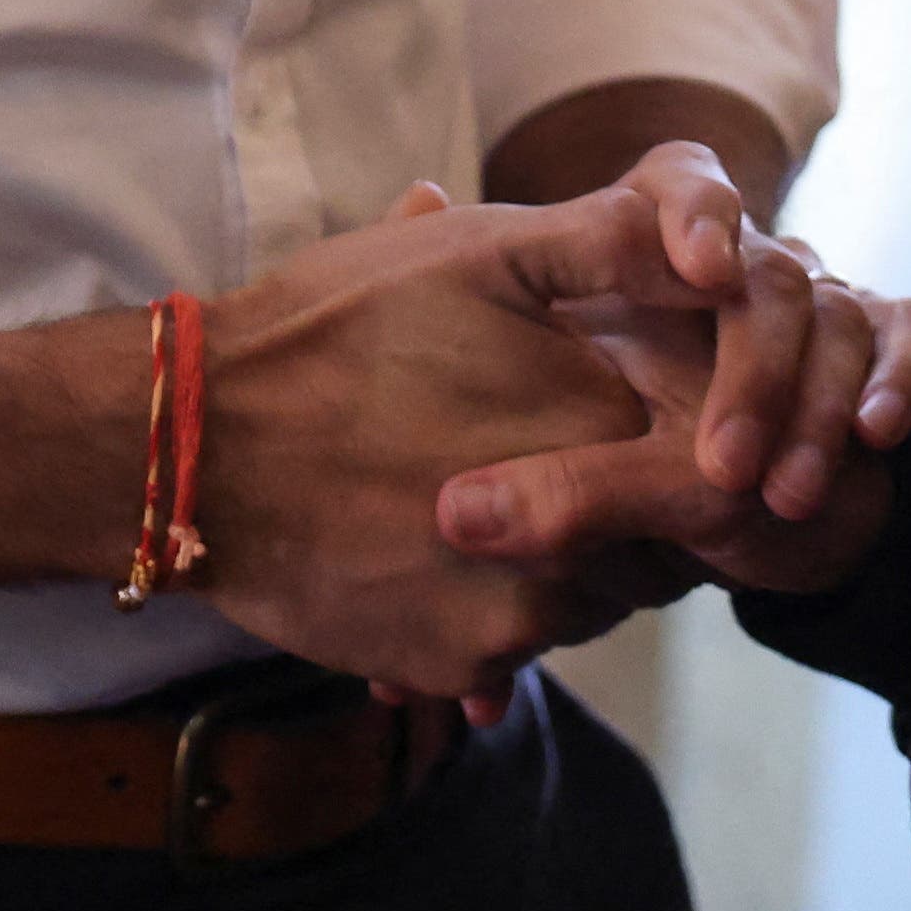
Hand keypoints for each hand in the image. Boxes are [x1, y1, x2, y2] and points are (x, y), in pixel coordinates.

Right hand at [195, 186, 676, 697]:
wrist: (195, 446)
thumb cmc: (338, 329)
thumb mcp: (477, 251)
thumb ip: (612, 243)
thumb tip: (715, 254)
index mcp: (605, 434)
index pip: (700, 460)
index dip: (673, 435)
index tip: (622, 410)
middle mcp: (583, 548)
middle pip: (655, 546)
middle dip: (624, 510)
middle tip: (556, 457)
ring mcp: (516, 623)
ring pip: (588, 604)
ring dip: (563, 563)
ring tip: (492, 498)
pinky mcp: (451, 667)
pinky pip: (511, 652)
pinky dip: (492, 607)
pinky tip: (433, 548)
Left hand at [434, 257, 910, 609]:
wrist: (782, 521)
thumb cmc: (664, 484)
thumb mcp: (613, 489)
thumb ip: (546, 488)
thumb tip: (452, 518)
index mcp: (660, 258)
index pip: (681, 179)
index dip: (694, 211)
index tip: (700, 270)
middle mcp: (746, 264)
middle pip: (768, 269)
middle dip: (754, 373)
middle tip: (727, 466)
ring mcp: (823, 297)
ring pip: (837, 311)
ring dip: (815, 405)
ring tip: (783, 496)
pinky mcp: (886, 340)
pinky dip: (900, 373)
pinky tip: (874, 432)